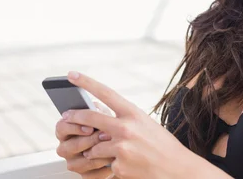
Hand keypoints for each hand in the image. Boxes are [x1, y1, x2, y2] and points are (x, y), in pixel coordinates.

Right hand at [55, 101, 114, 177]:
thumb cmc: (110, 126)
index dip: (74, 127)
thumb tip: (95, 108)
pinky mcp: (84, 175)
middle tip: (105, 135)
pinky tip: (112, 161)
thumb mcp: (104, 114)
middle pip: (69, 147)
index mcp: (67, 131)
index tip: (90, 126)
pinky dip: (102, 168)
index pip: (61, 127)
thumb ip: (97, 110)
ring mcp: (74, 162)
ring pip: (79, 163)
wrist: (123, 145)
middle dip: (89, 141)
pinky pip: (90, 175)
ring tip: (112, 148)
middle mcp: (66, 147)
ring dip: (97, 155)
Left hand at [63, 71, 192, 178]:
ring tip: (114, 153)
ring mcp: (122, 148)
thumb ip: (124, 120)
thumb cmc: (162, 145)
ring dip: (96, 150)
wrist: (177, 168)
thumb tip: (101, 120)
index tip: (71, 75)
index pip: (106, 93)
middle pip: (90, 118)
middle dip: (74, 117)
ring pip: (93, 147)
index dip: (86, 83)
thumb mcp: (146, 124)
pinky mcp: (119, 166)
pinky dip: (110, 166)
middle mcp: (126, 128)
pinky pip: (103, 165)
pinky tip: (127, 165)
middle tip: (65, 116)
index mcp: (134, 114)